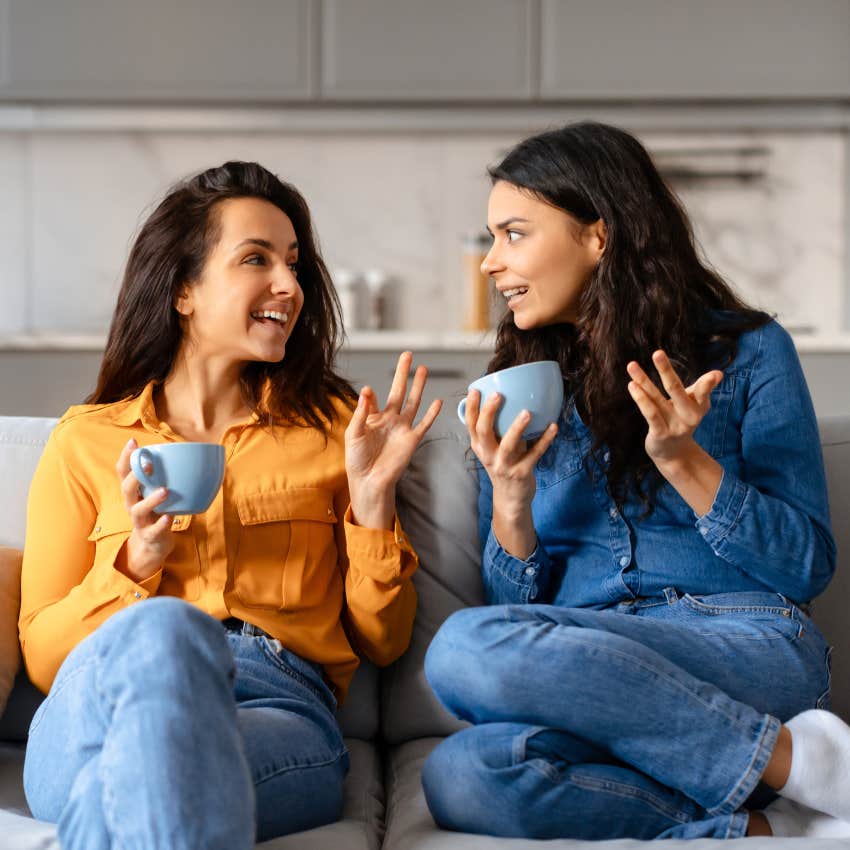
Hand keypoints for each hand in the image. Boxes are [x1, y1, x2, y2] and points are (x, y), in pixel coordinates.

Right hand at [115, 438, 174, 581]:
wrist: (153, 544)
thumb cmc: (157, 511)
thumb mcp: (158, 493)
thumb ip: (166, 477)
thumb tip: (190, 454)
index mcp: (134, 491)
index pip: (123, 472)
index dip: (126, 457)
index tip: (133, 442)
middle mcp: (132, 504)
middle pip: (126, 489)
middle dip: (135, 476)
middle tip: (149, 464)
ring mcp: (140, 521)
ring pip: (138, 510)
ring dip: (151, 499)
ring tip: (165, 490)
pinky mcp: (150, 535)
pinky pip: (153, 530)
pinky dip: (161, 524)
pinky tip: (168, 517)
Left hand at [345, 351, 441, 528]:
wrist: (369, 481)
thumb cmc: (357, 460)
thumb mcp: (354, 433)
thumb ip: (361, 412)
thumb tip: (366, 390)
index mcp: (373, 417)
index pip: (374, 398)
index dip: (371, 395)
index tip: (369, 392)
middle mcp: (390, 420)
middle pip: (399, 391)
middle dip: (403, 373)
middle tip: (408, 355)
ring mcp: (402, 428)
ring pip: (413, 402)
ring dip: (418, 386)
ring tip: (423, 369)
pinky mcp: (412, 440)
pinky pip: (424, 424)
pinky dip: (431, 413)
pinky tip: (438, 401)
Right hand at [465, 388, 557, 558]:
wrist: (510, 500)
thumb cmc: (503, 466)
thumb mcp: (493, 449)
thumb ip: (498, 429)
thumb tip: (511, 398)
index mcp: (479, 447)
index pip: (470, 424)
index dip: (472, 407)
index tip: (475, 389)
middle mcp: (488, 455)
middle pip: (483, 432)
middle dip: (489, 412)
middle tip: (498, 395)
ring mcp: (504, 466)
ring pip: (508, 445)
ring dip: (517, 428)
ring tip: (526, 412)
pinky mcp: (521, 473)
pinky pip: (534, 454)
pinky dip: (545, 440)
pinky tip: (553, 426)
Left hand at [626, 350, 722, 468]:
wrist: (674, 453)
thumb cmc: (683, 420)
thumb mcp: (695, 404)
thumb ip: (703, 388)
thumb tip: (718, 373)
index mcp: (700, 407)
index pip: (702, 392)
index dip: (707, 384)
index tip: (715, 375)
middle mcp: (689, 416)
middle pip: (676, 389)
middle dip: (666, 370)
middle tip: (657, 352)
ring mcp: (674, 426)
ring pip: (656, 399)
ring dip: (643, 381)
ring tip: (632, 365)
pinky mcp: (660, 433)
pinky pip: (650, 414)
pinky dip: (641, 399)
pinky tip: (632, 385)